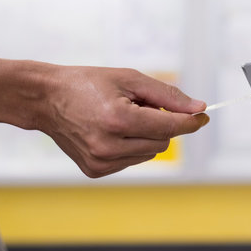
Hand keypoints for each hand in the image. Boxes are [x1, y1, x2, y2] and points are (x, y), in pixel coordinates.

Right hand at [39, 66, 208, 177]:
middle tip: (142, 106)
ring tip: (122, 118)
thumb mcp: (129, 79)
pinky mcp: (95, 171)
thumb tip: (198, 108)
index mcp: (118, 119)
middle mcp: (108, 146)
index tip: (203, 116)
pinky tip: (112, 132)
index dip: (190, 121)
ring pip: (149, 154)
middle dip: (162, 124)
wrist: (47, 99)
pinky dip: (131, 146)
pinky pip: (132, 161)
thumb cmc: (88, 84)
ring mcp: (100, 162)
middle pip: (163, 142)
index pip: (169, 127)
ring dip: (147, 136)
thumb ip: (167, 94)